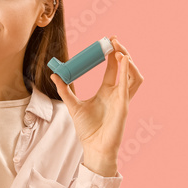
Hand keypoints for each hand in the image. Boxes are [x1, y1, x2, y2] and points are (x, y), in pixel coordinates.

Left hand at [50, 36, 143, 170]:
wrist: (94, 147)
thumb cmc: (88, 129)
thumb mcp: (73, 105)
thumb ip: (65, 90)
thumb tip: (54, 75)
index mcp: (108, 91)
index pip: (113, 67)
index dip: (111, 54)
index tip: (106, 42)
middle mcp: (117, 93)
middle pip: (125, 67)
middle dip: (121, 52)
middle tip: (112, 39)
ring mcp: (123, 99)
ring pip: (133, 75)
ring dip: (128, 61)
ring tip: (119, 49)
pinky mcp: (124, 106)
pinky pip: (128, 86)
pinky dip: (127, 72)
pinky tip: (123, 61)